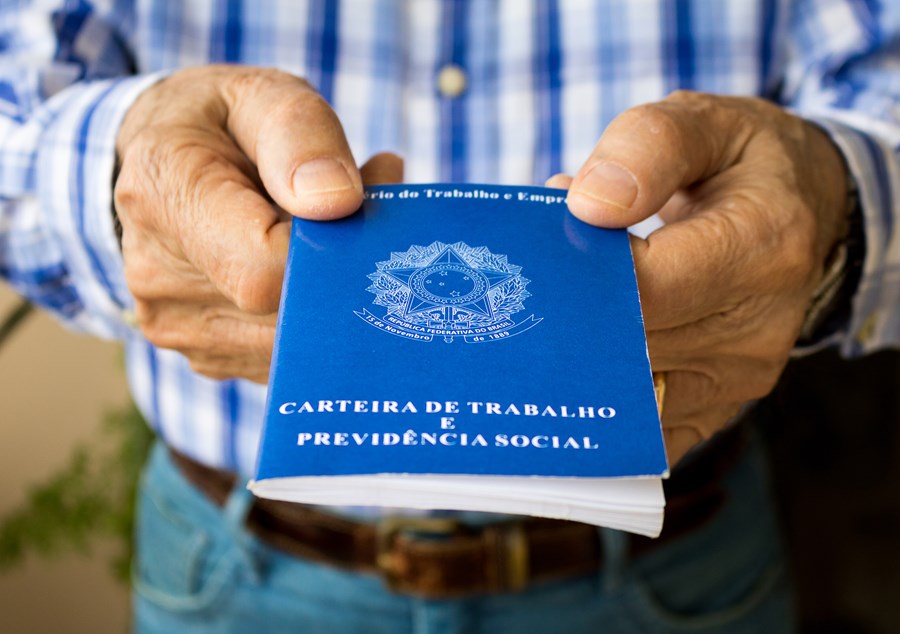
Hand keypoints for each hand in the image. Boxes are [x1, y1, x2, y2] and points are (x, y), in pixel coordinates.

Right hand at [114, 65, 400, 382]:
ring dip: (328, 299)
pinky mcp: (204, 354)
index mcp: (164, 194)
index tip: (350, 208)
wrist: (158, 168)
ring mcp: (176, 326)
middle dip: (338, 273)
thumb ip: (302, 136)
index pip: (263, 268)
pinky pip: (281, 357)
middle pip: (283, 315)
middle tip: (359, 214)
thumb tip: (336, 203)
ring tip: (324, 236)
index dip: (325, 252)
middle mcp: (155, 275)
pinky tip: (303, 272)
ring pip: (290, 344)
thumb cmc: (219, 126)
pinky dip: (309, 321)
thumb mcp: (262, 97)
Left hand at [549, 91, 848, 464]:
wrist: (805, 214)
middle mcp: (759, 327)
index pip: (647, 286)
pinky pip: (641, 432)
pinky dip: (597, 405)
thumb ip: (647, 149)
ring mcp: (738, 378)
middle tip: (536, 280)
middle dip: (568, 316)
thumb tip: (587, 205)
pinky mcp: (717, 408)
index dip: (585, 272)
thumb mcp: (705, 124)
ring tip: (563, 305)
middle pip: (629, 346)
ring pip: (625, 394)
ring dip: (575, 357)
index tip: (555, 242)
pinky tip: (574, 363)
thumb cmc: (742, 164)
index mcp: (764, 246)